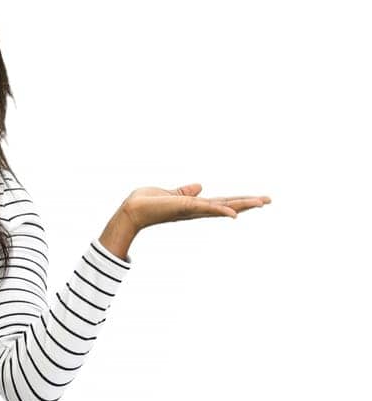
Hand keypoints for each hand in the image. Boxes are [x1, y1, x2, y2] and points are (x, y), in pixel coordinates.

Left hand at [99, 184, 271, 260]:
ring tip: (262, 202)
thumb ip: (185, 192)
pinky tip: (235, 214)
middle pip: (228, 205)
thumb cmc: (147, 203)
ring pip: (223, 207)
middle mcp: (197, 210)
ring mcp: (193, 210)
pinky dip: (221, 210)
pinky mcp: (185, 207)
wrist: (131, 210)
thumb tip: (199, 186)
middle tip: (269, 200)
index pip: (221, 202)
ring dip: (243, 205)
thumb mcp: (170, 194)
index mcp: (195, 206)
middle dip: (248, 203)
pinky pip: (207, 208)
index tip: (257, 199)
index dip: (238, 200)